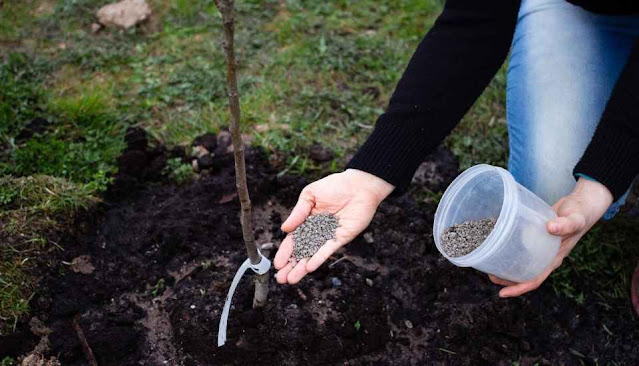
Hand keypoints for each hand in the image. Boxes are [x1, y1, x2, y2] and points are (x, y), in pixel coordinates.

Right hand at [273, 169, 393, 283]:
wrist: (359, 185)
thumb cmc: (334, 186)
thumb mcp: (310, 195)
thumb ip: (298, 213)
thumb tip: (284, 229)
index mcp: (306, 221)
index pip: (293, 240)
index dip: (285, 252)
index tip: (277, 264)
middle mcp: (317, 232)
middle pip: (301, 252)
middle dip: (291, 266)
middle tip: (281, 279)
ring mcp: (328, 236)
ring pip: (313, 255)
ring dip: (302, 268)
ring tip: (291, 280)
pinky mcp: (341, 238)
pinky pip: (328, 250)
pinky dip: (319, 258)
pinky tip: (309, 268)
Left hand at [490, 177, 612, 296]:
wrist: (582, 204)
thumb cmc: (580, 214)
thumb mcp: (575, 219)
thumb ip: (565, 225)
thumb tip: (551, 228)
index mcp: (555, 258)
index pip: (535, 279)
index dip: (519, 288)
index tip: (502, 293)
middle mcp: (547, 256)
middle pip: (525, 274)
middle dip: (508, 279)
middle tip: (490, 276)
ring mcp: (541, 247)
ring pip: (523, 262)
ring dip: (508, 265)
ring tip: (490, 264)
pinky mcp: (537, 237)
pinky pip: (523, 248)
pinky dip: (511, 249)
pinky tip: (499, 244)